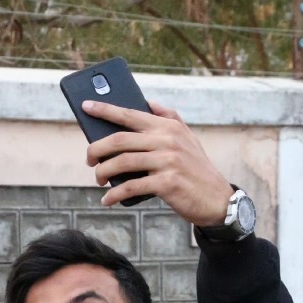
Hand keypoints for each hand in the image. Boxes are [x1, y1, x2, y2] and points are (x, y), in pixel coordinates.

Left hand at [82, 99, 233, 225]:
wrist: (216, 198)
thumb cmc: (195, 169)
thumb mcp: (187, 138)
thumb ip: (169, 118)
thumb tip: (149, 102)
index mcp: (168, 126)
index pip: (131, 114)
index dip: (105, 109)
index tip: (85, 106)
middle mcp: (167, 140)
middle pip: (119, 139)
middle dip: (97, 149)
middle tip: (89, 159)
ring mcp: (167, 161)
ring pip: (122, 162)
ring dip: (103, 172)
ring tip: (98, 179)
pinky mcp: (166, 183)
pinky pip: (130, 187)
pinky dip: (115, 195)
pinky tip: (107, 200)